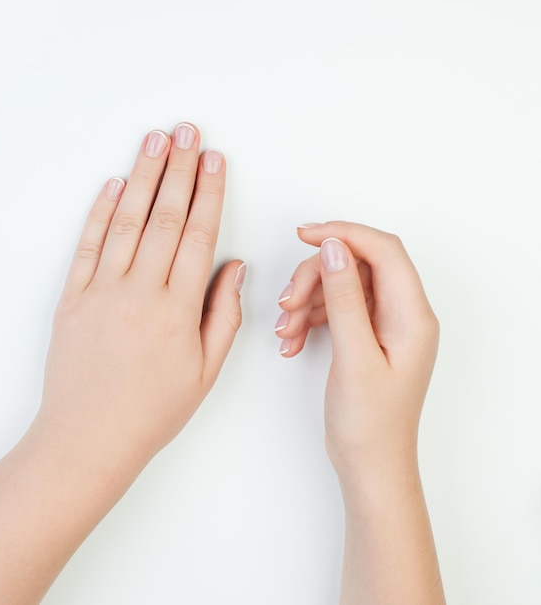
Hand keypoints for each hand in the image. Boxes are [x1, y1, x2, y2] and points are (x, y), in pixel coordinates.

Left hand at [37, 123, 244, 479]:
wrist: (88, 438)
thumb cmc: (152, 410)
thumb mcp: (205, 371)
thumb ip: (223, 314)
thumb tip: (234, 268)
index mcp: (177, 309)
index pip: (199, 235)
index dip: (209, 192)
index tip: (215, 160)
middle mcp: (140, 292)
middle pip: (165, 217)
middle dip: (179, 169)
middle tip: (187, 131)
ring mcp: (102, 291)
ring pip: (127, 221)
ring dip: (143, 176)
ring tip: (155, 141)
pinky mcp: (72, 298)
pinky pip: (88, 245)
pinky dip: (100, 211)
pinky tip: (113, 184)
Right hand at [276, 222, 438, 475]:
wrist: (369, 465)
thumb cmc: (370, 423)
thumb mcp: (354, 357)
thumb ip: (345, 298)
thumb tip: (335, 248)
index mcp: (413, 316)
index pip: (383, 250)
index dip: (344, 234)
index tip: (305, 234)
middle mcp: (403, 314)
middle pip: (357, 266)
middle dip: (316, 277)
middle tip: (287, 301)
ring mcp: (384, 325)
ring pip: (341, 286)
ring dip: (307, 300)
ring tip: (286, 331)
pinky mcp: (365, 336)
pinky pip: (335, 309)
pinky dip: (309, 318)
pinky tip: (292, 340)